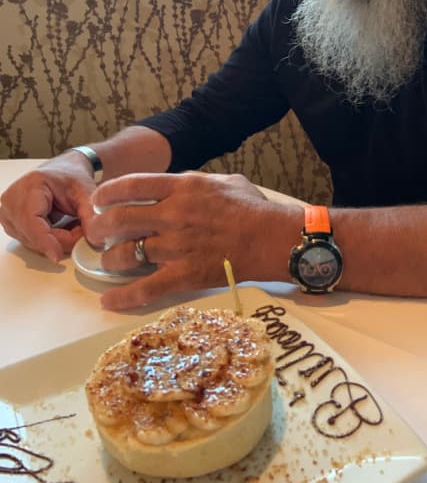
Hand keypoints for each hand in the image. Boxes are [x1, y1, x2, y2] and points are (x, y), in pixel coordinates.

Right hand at [0, 154, 96, 260]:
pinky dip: (49, 239)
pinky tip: (62, 226)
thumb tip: (92, 240)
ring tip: (73, 224)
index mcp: (29, 186)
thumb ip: (91, 216)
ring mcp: (8, 213)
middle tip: (82, 231)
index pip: (31, 220)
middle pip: (32, 234)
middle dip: (60, 240)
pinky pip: (31, 240)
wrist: (65, 171)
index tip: (57, 255)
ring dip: (56, 240)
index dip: (44, 240)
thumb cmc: (72, 177)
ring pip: (32, 241)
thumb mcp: (87, 193)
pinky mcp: (12, 223)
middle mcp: (12, 200)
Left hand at [87, 171, 275, 310]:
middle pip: (119, 220)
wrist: (272, 239)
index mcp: (182, 188)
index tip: (98, 200)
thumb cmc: (253, 208)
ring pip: (126, 255)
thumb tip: (176, 186)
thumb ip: (194, 183)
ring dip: (110, 260)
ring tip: (110, 261)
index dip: (106, 193)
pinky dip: (122, 297)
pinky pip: (144, 289)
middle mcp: (173, 216)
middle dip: (101, 228)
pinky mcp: (184, 276)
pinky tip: (108, 301)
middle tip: (98, 233)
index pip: (130, 186)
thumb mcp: (223, 181)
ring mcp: (176, 247)